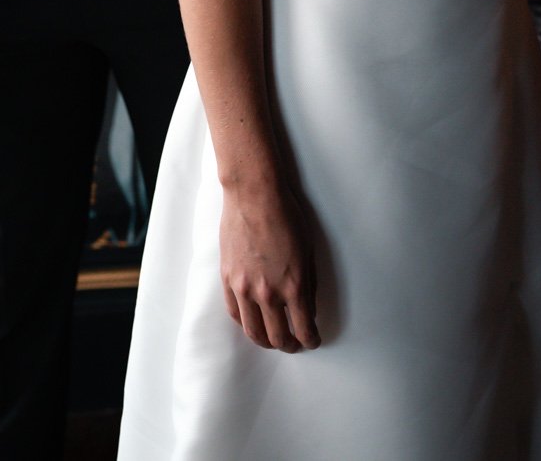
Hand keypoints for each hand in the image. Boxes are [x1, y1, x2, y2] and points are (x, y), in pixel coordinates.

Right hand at [220, 181, 320, 353]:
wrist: (254, 194)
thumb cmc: (286, 215)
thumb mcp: (308, 250)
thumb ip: (308, 283)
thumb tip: (307, 307)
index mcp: (294, 286)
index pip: (304, 328)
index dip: (311, 340)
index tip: (313, 341)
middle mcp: (268, 293)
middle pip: (278, 337)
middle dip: (290, 346)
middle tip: (295, 344)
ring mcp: (244, 288)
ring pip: (253, 332)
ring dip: (266, 342)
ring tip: (272, 340)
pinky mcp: (227, 279)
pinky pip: (234, 313)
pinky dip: (245, 324)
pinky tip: (253, 322)